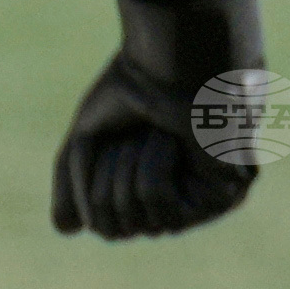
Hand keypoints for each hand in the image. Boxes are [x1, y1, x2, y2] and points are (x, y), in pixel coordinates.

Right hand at [51, 0, 266, 238]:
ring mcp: (201, 204)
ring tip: (155, 132)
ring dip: (128, 169)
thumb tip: (66, 231)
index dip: (88, 182)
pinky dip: (154, 169)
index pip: (102, 222)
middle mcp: (176, 203)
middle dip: (107, 176)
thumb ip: (73, 183)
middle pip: (114, 229)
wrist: (174, 58)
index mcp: (147, 189)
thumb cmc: (135, 86)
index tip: (110, 136)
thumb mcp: (86, 139)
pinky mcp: (223, 197)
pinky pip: (163, 209)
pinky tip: (175, 141)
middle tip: (132, 132)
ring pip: (136, 223)